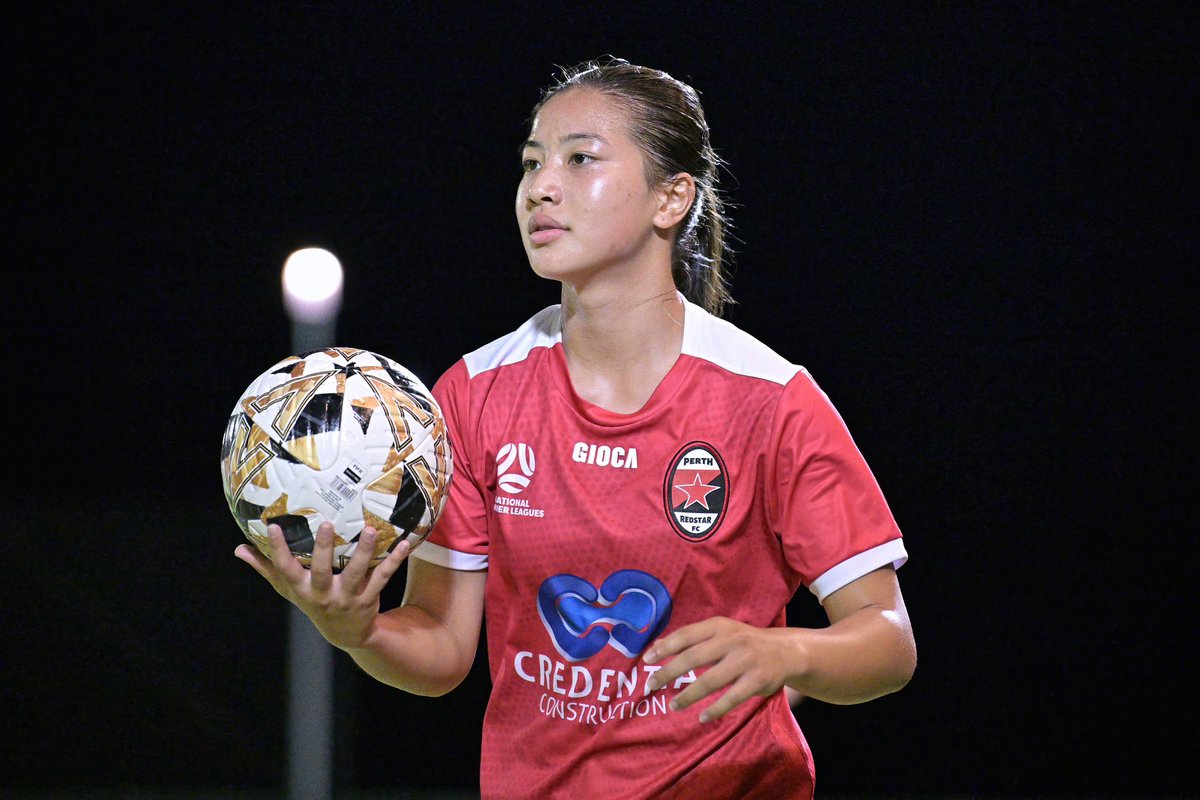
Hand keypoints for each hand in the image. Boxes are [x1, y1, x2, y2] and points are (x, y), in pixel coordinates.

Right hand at [234, 521, 409, 650]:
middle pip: (322, 571)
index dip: (277, 549)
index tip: (272, 527)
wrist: (345, 634)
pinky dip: (394, 560)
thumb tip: (239, 549)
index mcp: (302, 589)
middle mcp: (323, 594)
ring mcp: (348, 597)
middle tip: (326, 524)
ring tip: (371, 530)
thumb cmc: (312, 602)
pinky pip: (383, 577)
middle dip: (323, 549)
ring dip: (365, 552)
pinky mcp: (369, 598)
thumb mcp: (288, 589)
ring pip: (357, 573)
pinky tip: (404, 543)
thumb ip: (266, 568)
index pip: (285, 568)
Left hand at [643, 617, 801, 722]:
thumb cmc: (744, 642)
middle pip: (693, 657)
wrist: (785, 651)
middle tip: (652, 684)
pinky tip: (703, 717)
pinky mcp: (757, 680)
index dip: (665, 647)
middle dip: (669, 671)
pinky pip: (732, 698)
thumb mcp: (720, 633)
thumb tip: (657, 647)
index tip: (646, 659)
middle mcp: (732, 640)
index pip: (686, 635)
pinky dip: (715, 709)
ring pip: (710, 681)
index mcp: (719, 626)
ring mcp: (745, 660)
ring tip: (674, 705)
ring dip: (689, 695)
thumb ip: (692, 640)